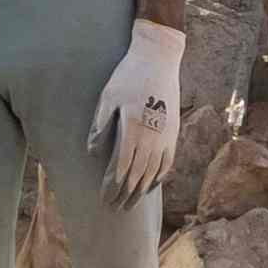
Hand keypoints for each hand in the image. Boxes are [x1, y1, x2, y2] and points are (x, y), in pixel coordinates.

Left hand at [91, 15, 187, 201]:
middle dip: (124, 195)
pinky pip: (167, 163)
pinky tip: (150, 185)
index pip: (121, 169)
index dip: (112, 187)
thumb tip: (93, 153)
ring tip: (130, 203)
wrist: (159, 59)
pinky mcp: (173, 133)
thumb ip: (101, 126)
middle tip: (115, 209)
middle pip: (137, 176)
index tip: (104, 200)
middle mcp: (151, 138)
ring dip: (140, 191)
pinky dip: (158, 178)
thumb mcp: (108, 97)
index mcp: (132, 130)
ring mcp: (165, 137)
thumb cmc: (128, 76)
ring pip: (153, 173)